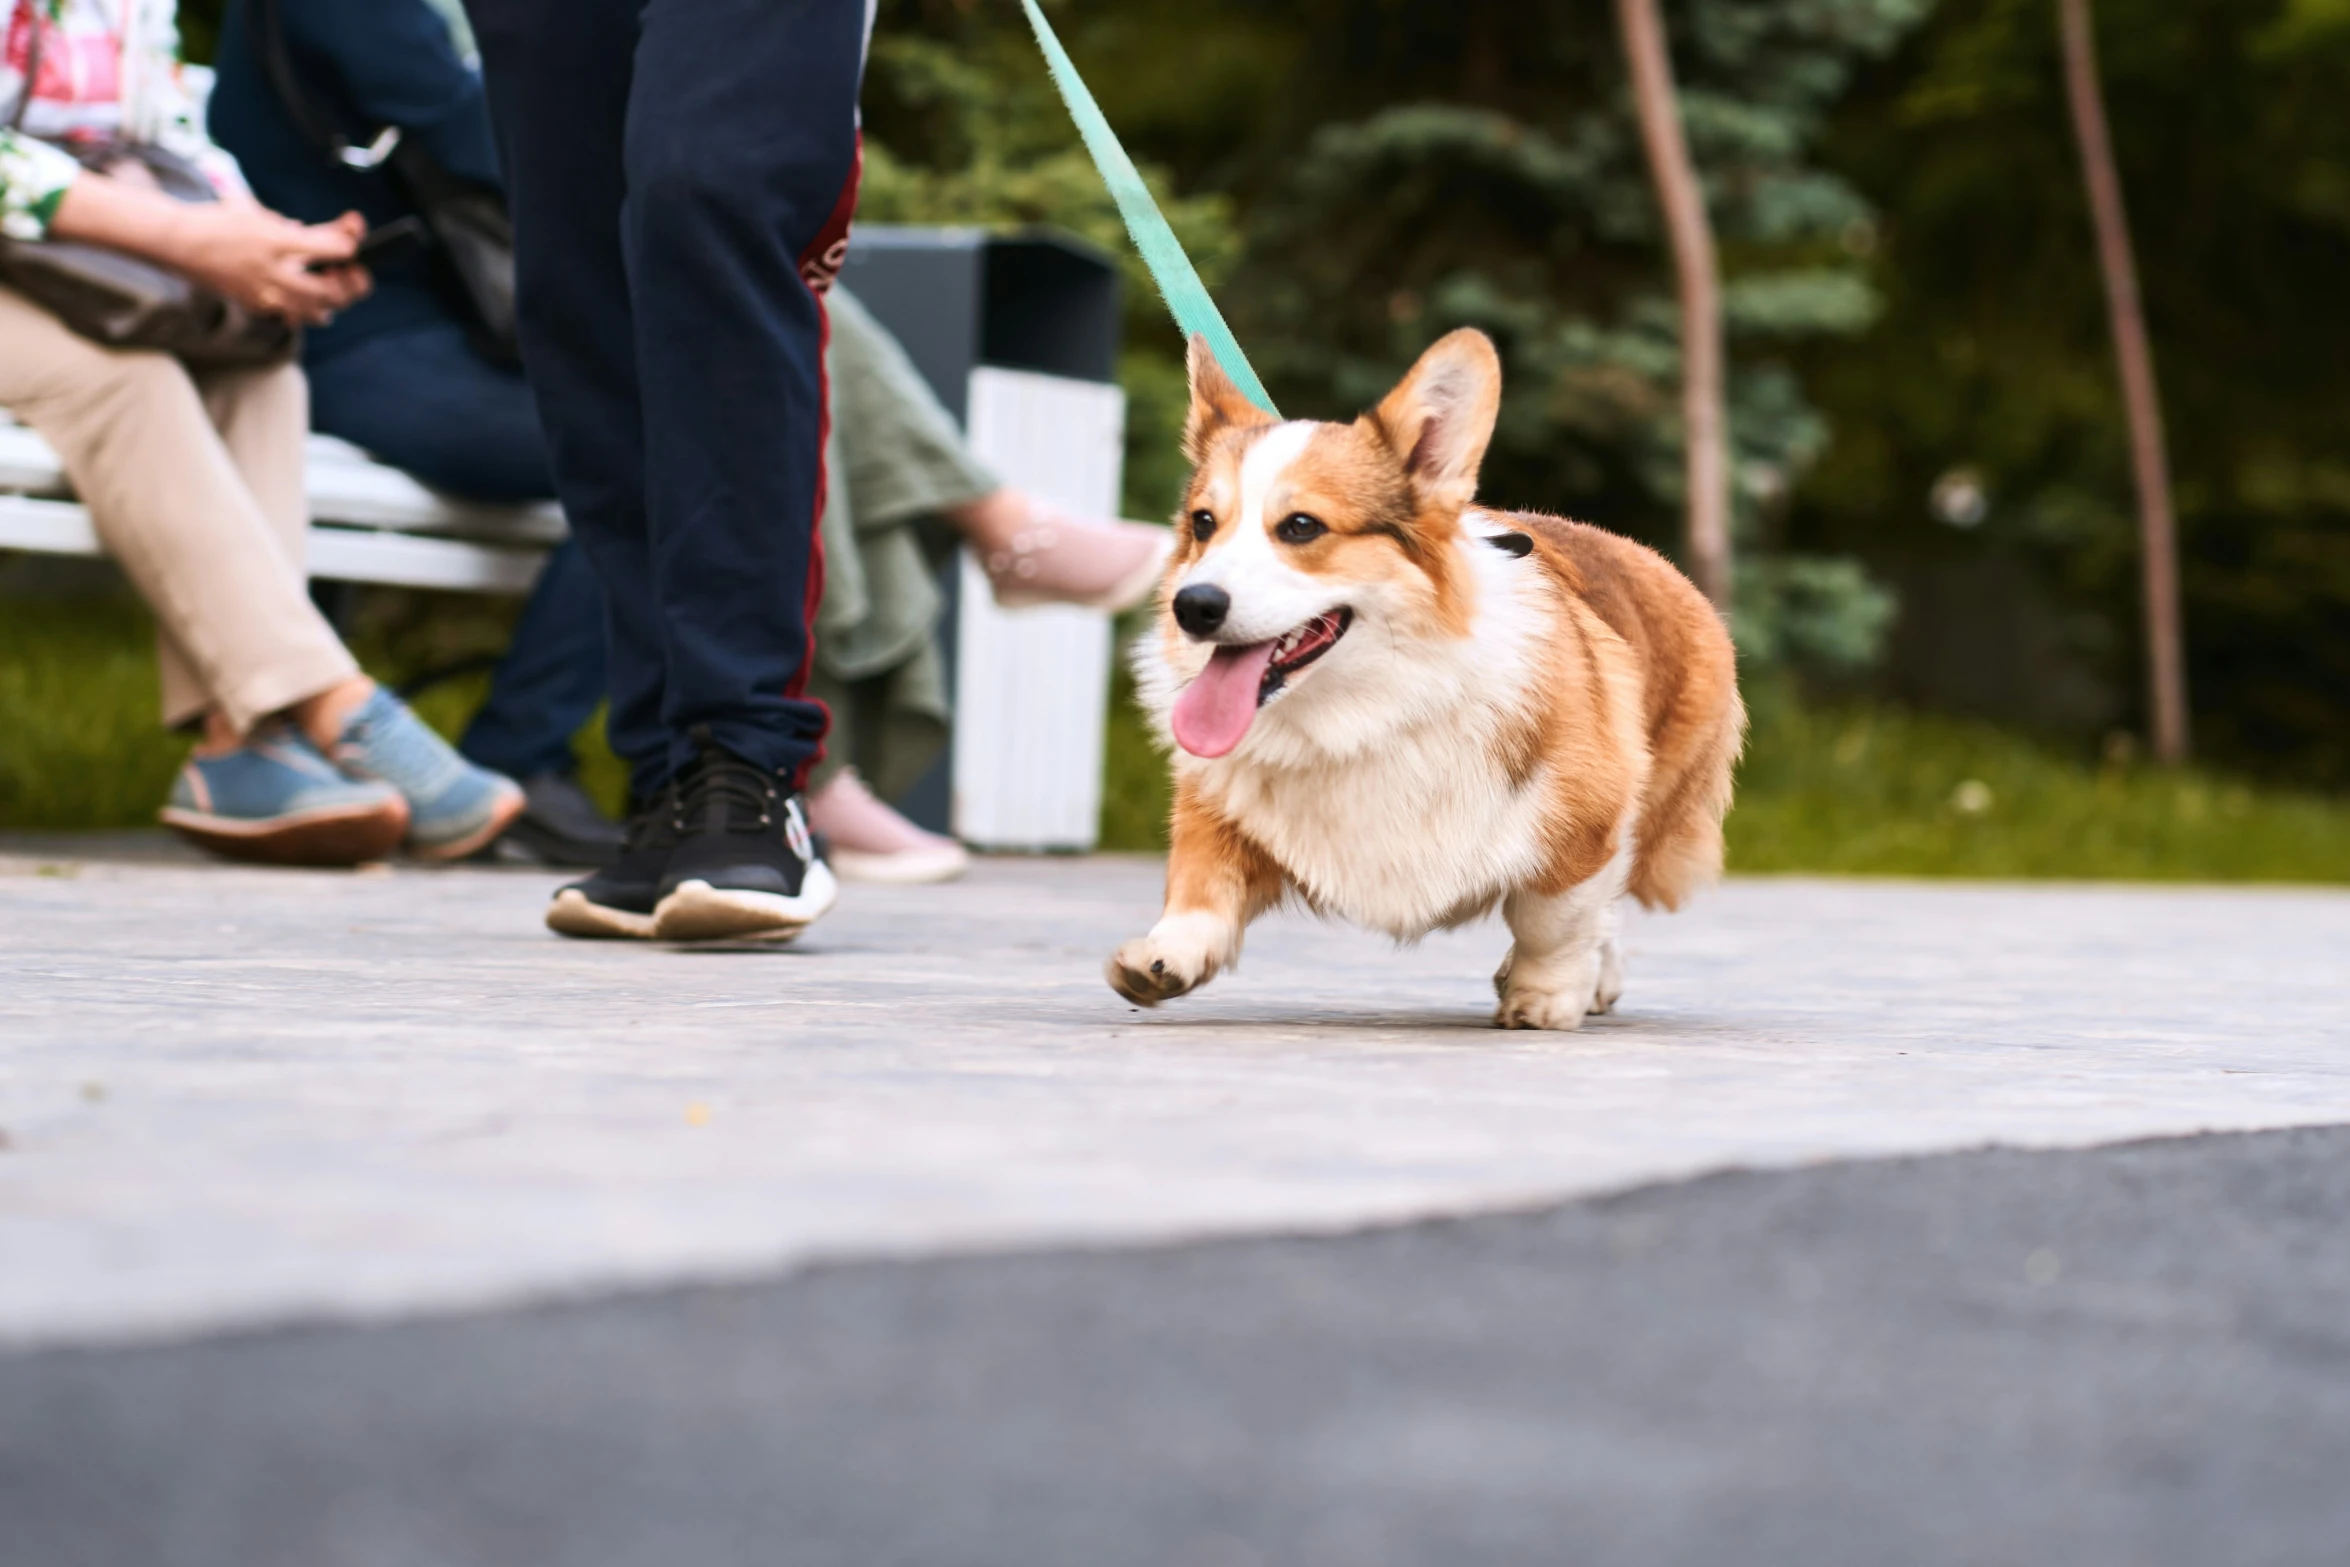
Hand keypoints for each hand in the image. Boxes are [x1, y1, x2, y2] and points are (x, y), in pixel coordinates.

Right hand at [168, 207, 372, 325]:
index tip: (354, 233)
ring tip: (332, 283)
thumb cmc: (219, 222)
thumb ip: (298, 229)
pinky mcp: (257, 306)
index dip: (350, 243)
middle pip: (331, 290)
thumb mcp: (262, 214)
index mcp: (275, 240)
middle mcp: (272, 271)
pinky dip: (311, 310)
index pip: (330, 248)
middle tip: (352, 269)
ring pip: (318, 310)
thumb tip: (337, 235)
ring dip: (334, 299)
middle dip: (351, 282)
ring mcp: (264, 293)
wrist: (179, 243)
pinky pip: (296, 316)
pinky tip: (313, 299)